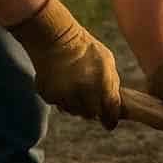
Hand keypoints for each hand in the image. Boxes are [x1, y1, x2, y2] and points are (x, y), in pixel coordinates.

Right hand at [8, 0, 120, 128]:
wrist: (55, 38)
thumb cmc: (85, 49)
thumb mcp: (107, 62)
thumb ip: (112, 84)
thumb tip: (114, 103)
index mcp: (101, 85)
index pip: (109, 112)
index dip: (110, 120)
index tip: (109, 124)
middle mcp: (83, 94)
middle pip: (90, 115)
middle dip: (92, 110)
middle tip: (90, 100)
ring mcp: (64, 96)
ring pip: (73, 111)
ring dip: (76, 104)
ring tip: (75, 86)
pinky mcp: (49, 95)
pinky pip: (58, 104)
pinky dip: (61, 98)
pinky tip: (62, 82)